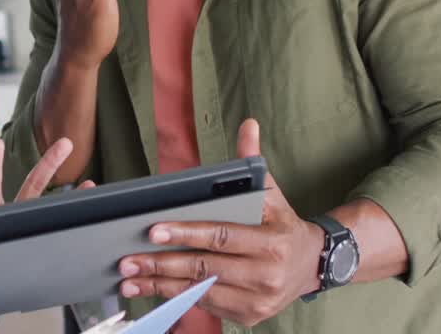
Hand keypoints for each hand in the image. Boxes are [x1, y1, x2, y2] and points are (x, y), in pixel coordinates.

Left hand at [0, 137, 93, 294]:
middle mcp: (14, 213)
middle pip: (32, 184)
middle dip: (48, 164)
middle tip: (65, 142)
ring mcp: (30, 224)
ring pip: (51, 201)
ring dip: (70, 190)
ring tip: (89, 181)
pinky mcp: (41, 238)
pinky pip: (60, 224)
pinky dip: (75, 214)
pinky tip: (90, 205)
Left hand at [116, 120, 322, 326]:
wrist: (312, 266)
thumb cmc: (283, 225)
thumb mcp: (272, 194)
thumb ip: (253, 161)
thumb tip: (248, 125)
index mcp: (271, 243)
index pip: (221, 236)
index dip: (186, 234)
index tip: (153, 231)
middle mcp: (266, 275)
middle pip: (205, 268)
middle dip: (162, 265)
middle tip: (128, 260)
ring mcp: (258, 301)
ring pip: (201, 292)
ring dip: (161, 286)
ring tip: (130, 279)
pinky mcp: (249, 316)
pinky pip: (207, 306)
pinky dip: (177, 299)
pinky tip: (152, 290)